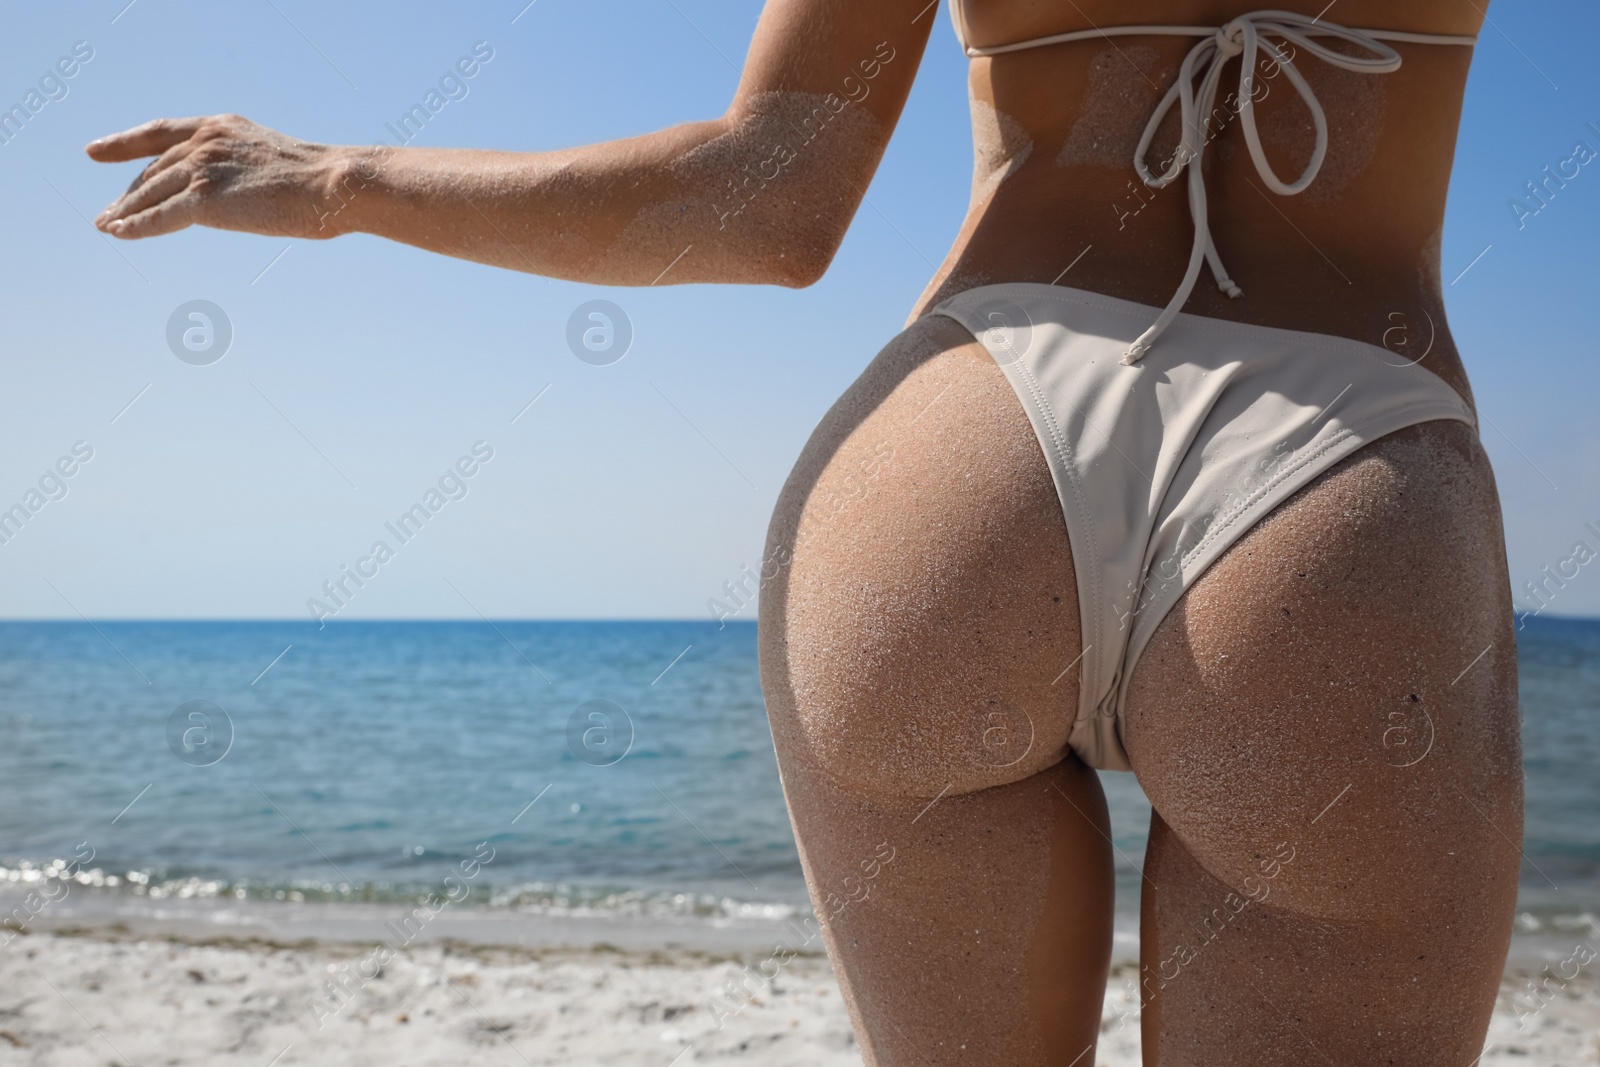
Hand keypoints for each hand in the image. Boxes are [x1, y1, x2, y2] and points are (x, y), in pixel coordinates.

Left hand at [87, 114, 343, 239]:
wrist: (332, 183)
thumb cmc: (320, 181)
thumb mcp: (273, 162)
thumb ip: (244, 171)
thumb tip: (239, 197)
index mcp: (220, 127)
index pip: (160, 133)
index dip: (124, 143)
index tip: (95, 152)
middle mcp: (204, 142)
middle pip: (152, 170)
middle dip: (127, 193)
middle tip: (107, 213)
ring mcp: (202, 168)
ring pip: (150, 193)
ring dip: (125, 211)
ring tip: (106, 226)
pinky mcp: (205, 199)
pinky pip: (159, 216)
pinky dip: (136, 226)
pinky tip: (118, 233)